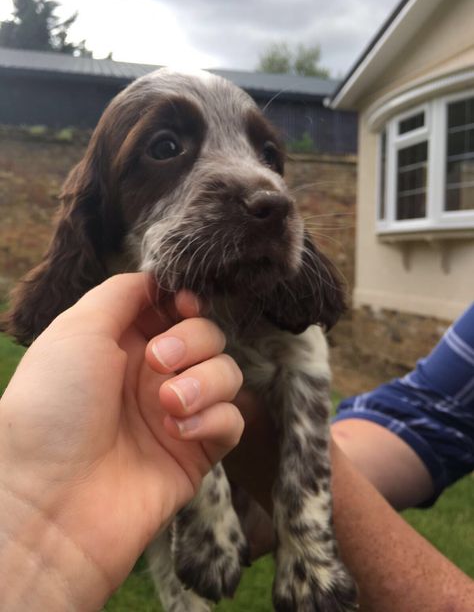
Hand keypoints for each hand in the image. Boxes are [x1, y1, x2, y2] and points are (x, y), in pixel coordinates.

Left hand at [0, 273, 242, 605]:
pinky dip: (211, 419)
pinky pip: (232, 419)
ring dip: (204, 380)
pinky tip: (176, 432)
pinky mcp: (197, 450)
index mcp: (123, 343)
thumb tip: (156, 278)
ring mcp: (178, 412)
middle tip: (157, 361)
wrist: (50, 500)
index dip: (186, 301)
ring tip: (166, 404)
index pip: (175, 308)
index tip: (183, 304)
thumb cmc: (53, 406)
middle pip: (208, 334)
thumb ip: (121, 293)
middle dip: (191, 340)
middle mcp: (152, 375)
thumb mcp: (77, 329)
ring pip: (228, 373)